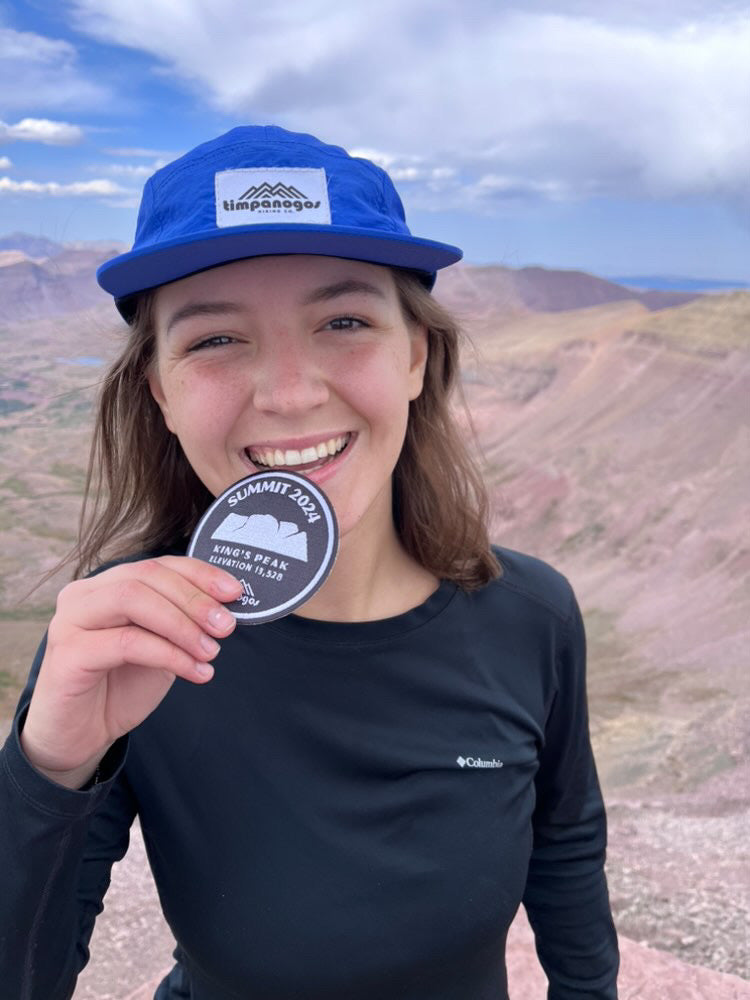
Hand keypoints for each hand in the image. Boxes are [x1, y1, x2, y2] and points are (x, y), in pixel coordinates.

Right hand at [20, 556, 242, 788]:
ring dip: (182, 624)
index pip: (159, 565)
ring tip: (211, 651)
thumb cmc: (119, 686)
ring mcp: (70, 621)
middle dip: (194, 600)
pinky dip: (169, 654)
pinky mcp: (69, 654)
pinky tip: (195, 671)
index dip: (199, 574)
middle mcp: (84, 594)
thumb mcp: (160, 646)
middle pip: (147, 576)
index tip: (234, 592)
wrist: (80, 735)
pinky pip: (127, 642)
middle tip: (226, 626)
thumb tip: (226, 608)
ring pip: (133, 600)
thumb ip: (181, 622)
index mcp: (107, 585)